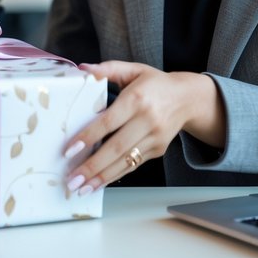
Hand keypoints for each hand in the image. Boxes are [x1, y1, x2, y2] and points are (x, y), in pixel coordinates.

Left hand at [62, 61, 223, 193]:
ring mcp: (155, 138)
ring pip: (125, 161)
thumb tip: (82, 69)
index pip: (108, 122)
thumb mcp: (134, 69)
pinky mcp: (158, 150)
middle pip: (116, 147)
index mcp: (137, 98)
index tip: (69, 150)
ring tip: (82, 189)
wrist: (188, 98)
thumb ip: (108, 69)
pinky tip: (99, 183)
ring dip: (102, 177)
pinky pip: (134, 165)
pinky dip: (115, 175)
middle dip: (93, 166)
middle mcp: (147, 120)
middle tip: (72, 179)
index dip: (89, 137)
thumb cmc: (155, 83)